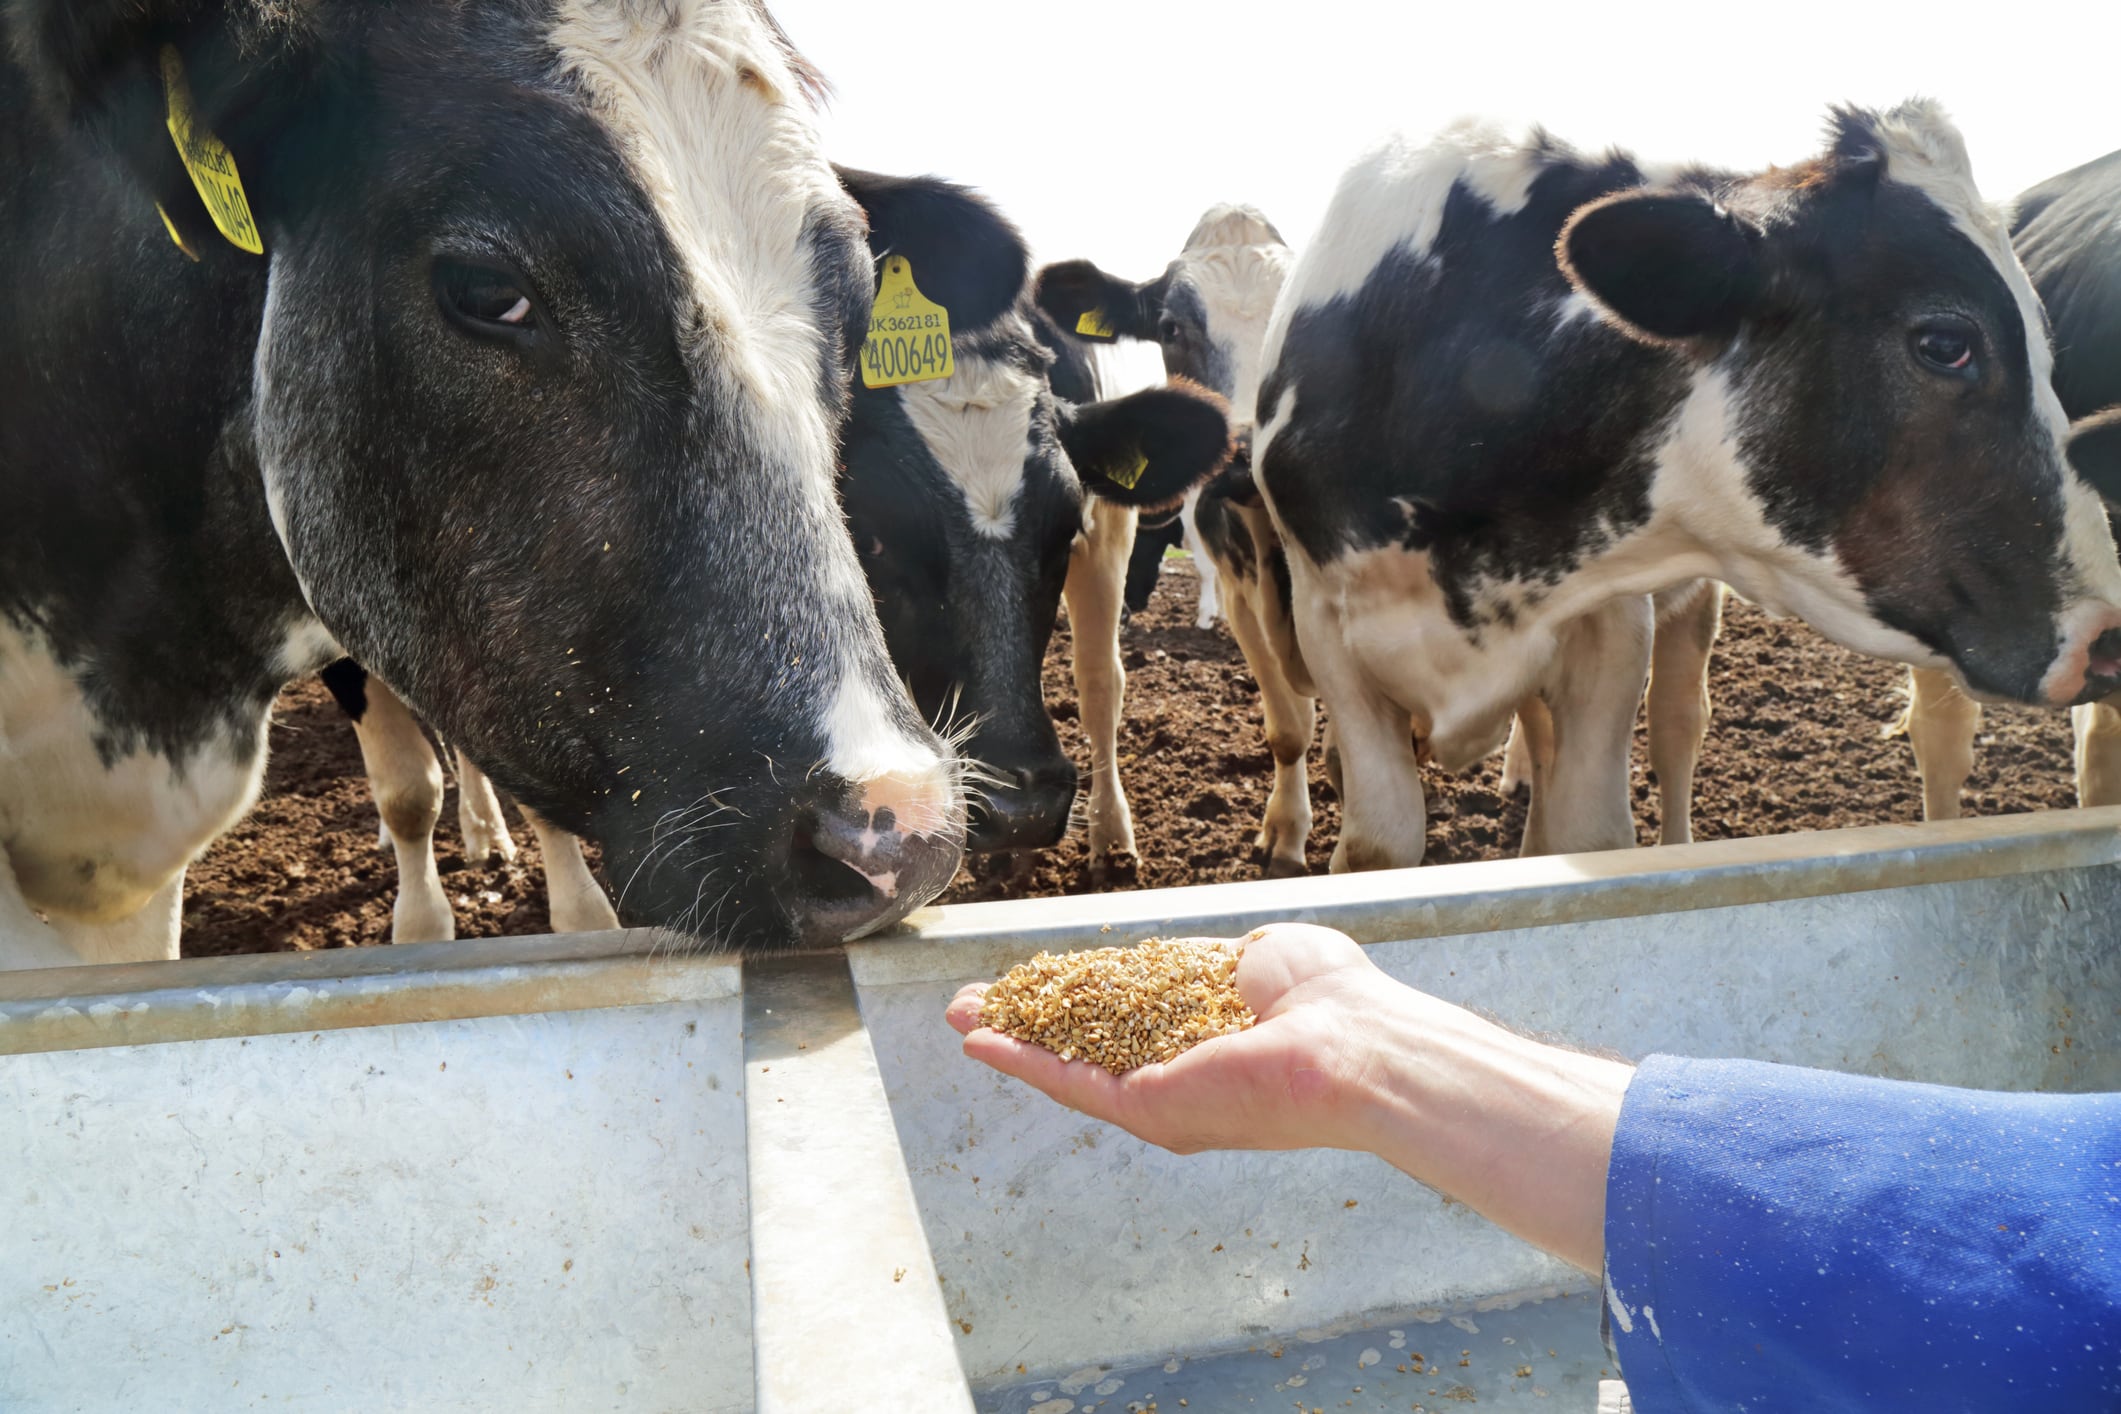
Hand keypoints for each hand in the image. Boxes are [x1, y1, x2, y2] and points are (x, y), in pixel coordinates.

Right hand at [947, 920, 1631, 1271]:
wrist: (1354, 1043)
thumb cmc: (1330, 997)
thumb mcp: (1257, 962)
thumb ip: (1216, 963)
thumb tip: (1204, 957)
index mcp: (1205, 1038)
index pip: (1126, 1014)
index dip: (1077, 993)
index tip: (1040, 976)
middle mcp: (1177, 1074)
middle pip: (1085, 1043)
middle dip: (1028, 1020)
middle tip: (975, 1004)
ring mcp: (1160, 1095)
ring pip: (1067, 1064)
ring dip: (1010, 1039)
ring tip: (961, 1017)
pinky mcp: (1149, 1109)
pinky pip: (1072, 1082)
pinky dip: (1023, 1061)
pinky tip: (982, 1041)